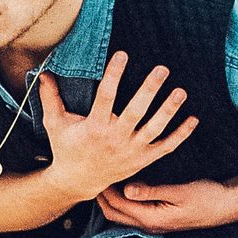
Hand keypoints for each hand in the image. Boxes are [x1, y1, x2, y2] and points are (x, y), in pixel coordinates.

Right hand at [38, 52, 197, 199]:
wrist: (78, 182)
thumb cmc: (66, 149)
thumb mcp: (55, 124)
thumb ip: (51, 98)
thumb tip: (43, 72)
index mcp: (95, 127)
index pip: (106, 96)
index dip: (114, 75)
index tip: (122, 55)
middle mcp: (115, 139)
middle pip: (136, 111)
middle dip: (150, 89)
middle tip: (162, 69)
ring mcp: (132, 151)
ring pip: (155, 128)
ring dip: (169, 110)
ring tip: (181, 91)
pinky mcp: (143, 160)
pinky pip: (166, 147)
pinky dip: (181, 134)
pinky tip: (193, 119)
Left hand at [97, 176, 237, 229]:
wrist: (228, 206)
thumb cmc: (207, 196)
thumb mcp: (179, 191)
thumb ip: (151, 191)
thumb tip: (126, 189)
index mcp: (152, 218)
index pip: (117, 205)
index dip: (103, 190)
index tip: (95, 171)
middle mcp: (150, 224)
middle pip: (114, 214)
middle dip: (100, 197)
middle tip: (93, 175)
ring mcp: (154, 223)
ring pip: (122, 214)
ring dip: (110, 199)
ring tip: (103, 178)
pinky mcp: (160, 218)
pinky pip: (133, 212)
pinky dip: (122, 201)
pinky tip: (122, 185)